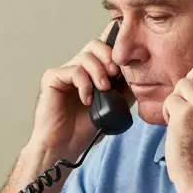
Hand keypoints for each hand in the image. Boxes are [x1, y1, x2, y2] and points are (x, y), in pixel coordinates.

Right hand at [30, 23, 134, 158]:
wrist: (65, 146)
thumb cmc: (86, 128)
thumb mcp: (114, 105)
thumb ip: (125, 88)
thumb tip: (140, 73)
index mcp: (92, 72)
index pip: (105, 48)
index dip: (116, 47)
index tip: (127, 61)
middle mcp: (77, 68)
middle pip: (95, 45)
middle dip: (109, 57)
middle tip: (115, 74)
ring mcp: (64, 72)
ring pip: (85, 56)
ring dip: (99, 72)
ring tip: (103, 90)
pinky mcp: (52, 78)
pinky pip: (73, 70)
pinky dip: (84, 84)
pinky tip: (87, 100)